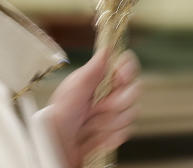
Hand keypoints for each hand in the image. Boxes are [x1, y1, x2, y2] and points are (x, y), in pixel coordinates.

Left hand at [46, 48, 140, 167]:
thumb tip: (107, 47)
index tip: (120, 77)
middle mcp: (111, 94)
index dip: (127, 71)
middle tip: (97, 107)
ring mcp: (114, 115)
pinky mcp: (115, 133)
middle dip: (116, 102)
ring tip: (90, 124)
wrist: (58, 144)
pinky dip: (108, 136)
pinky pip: (124, 133)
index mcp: (102, 79)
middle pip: (134, 91)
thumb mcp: (75, 85)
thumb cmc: (61, 112)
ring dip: (108, 122)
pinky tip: (95, 137)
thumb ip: (94, 68)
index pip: (127, 67)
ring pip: (130, 114)